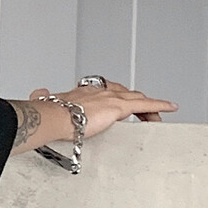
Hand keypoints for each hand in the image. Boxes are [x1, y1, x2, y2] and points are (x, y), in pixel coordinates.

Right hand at [28, 79, 176, 138]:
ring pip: (137, 99)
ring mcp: (111, 97)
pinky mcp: (120, 107)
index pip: (104, 90)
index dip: (114, 94)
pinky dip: (160, 105)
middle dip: (135, 101)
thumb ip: (42, 96)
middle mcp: (100, 91)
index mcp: (83, 91)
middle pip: (125, 93)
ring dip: (149, 107)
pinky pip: (146, 106)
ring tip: (156, 116)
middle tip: (141, 112)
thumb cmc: (49, 114)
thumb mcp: (46, 102)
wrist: (52, 117)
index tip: (117, 99)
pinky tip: (171, 108)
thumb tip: (37, 93)